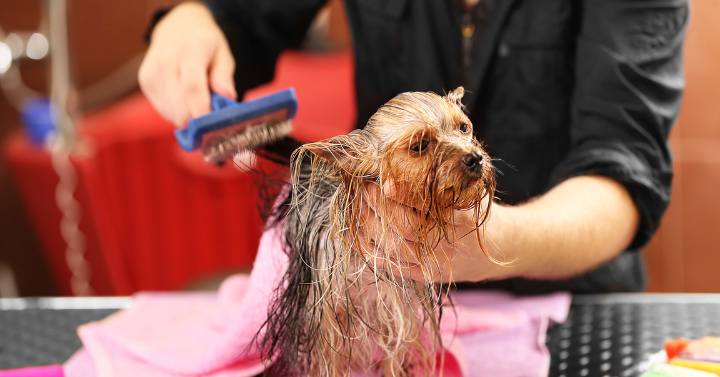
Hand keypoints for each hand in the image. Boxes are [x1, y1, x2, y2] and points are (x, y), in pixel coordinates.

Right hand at [138, 2, 236, 126]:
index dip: (201, 112)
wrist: (178, 27)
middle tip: (210, 120)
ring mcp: (152, 71)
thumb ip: (224, 77)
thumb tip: (227, 97)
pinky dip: (176, 112)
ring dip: (187, 117)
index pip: (193, 87)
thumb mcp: (223, 55)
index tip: (211, 128)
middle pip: (179, 105)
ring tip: (197, 101)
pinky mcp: (145, 81)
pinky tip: (184, 99)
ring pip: (170, 112)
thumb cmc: (206, 45)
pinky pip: (163, 110)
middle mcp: (167, 60)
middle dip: (196, 121)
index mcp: (191, 50)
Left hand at [360, 181, 520, 282]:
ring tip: (359, 203)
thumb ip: (447, 177)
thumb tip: (411, 154)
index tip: (383, 180)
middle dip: (377, 205)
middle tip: (363, 185)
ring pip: (391, 247)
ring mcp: (434, 264)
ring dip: (368, 224)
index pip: (425, 209)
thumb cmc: (475, 209)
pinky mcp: (423, 276)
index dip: (401, 196)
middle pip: (402, 228)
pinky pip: (390, 266)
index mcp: (462, 221)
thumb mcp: (470, 190)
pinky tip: (360, 229)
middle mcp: (446, 246)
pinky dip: (371, 248)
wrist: (498, 248)